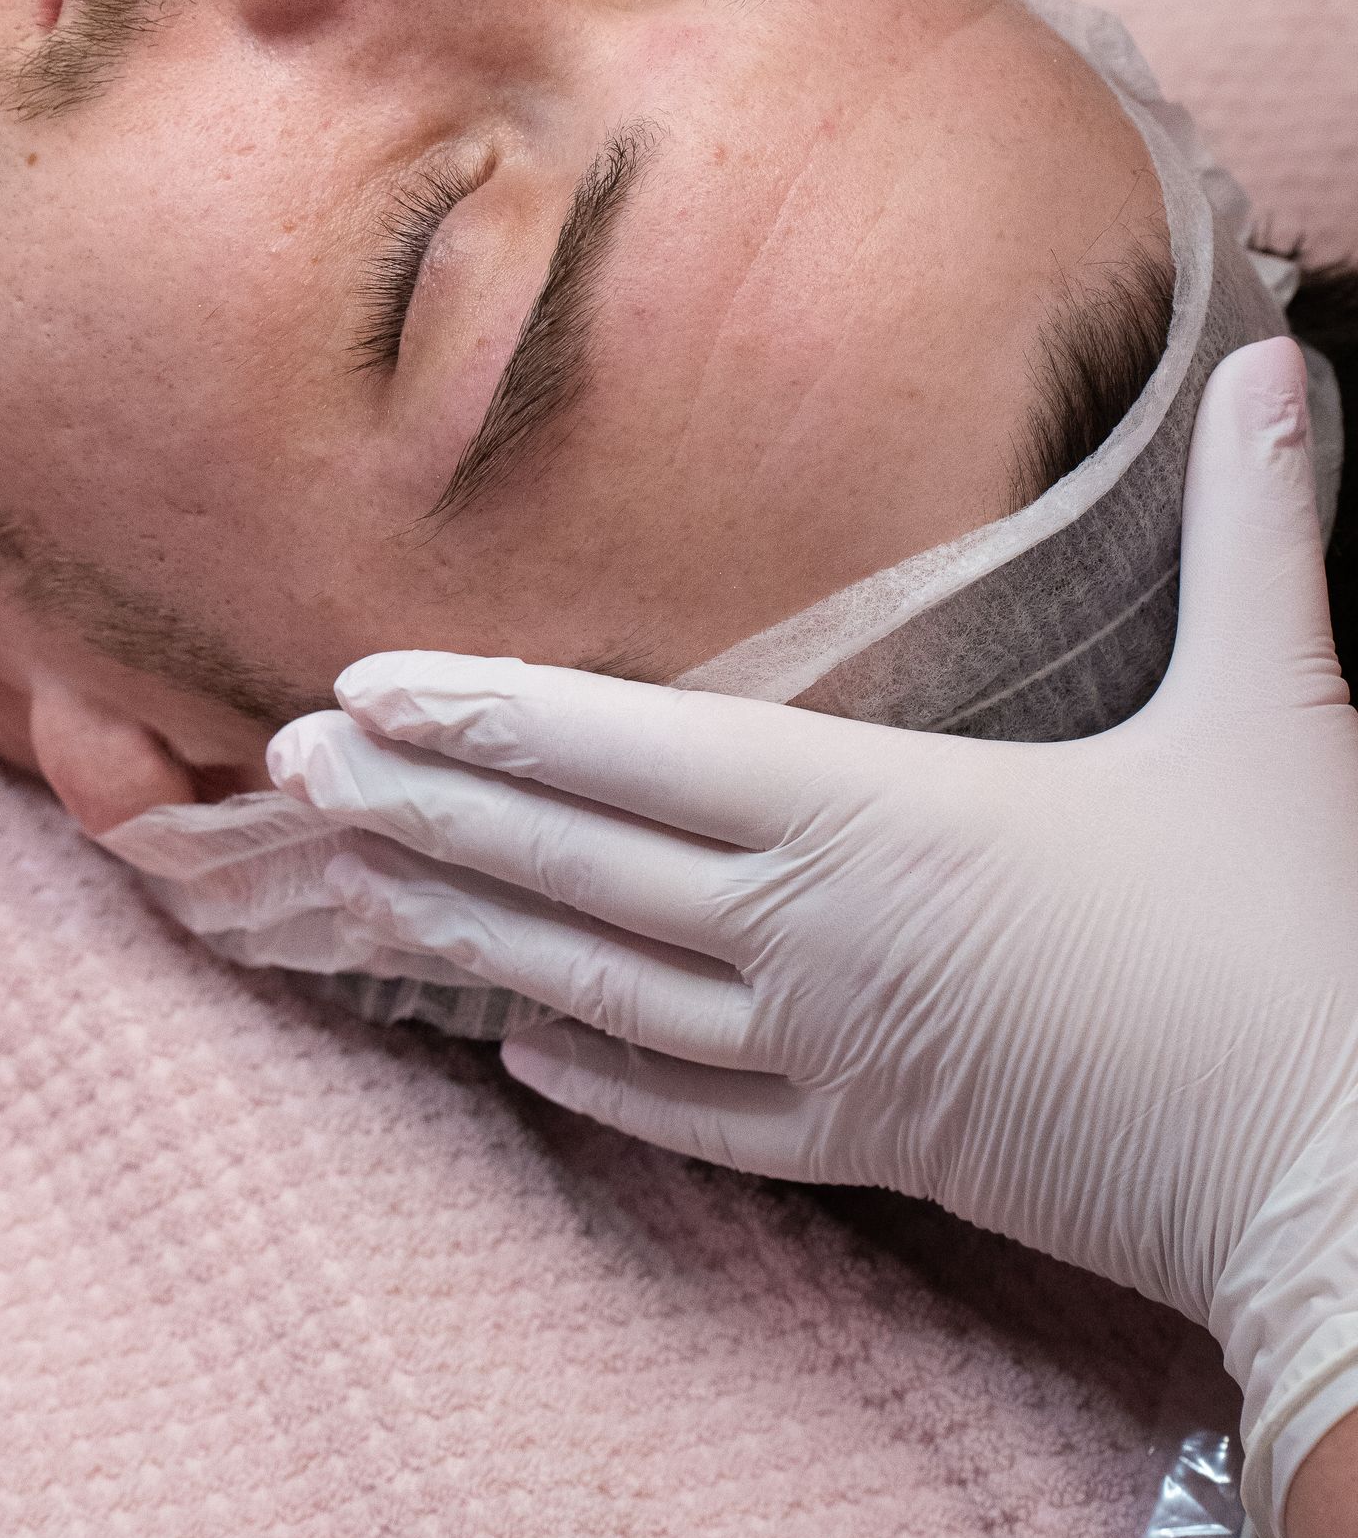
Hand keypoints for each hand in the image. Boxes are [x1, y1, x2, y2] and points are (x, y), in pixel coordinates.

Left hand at [270, 341, 1357, 1537]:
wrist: (1328, 1177)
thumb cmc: (1287, 935)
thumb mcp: (1275, 704)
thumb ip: (1249, 528)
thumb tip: (1276, 360)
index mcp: (879, 816)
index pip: (637, 753)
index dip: (491, 716)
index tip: (360, 690)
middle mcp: (813, 934)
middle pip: (576, 863)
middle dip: (424, 806)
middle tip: (283, 770)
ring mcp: (824, 1053)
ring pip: (597, 985)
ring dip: (467, 923)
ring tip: (350, 879)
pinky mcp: (867, 1147)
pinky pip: (692, 1112)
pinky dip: (594, 1075)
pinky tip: (516, 1050)